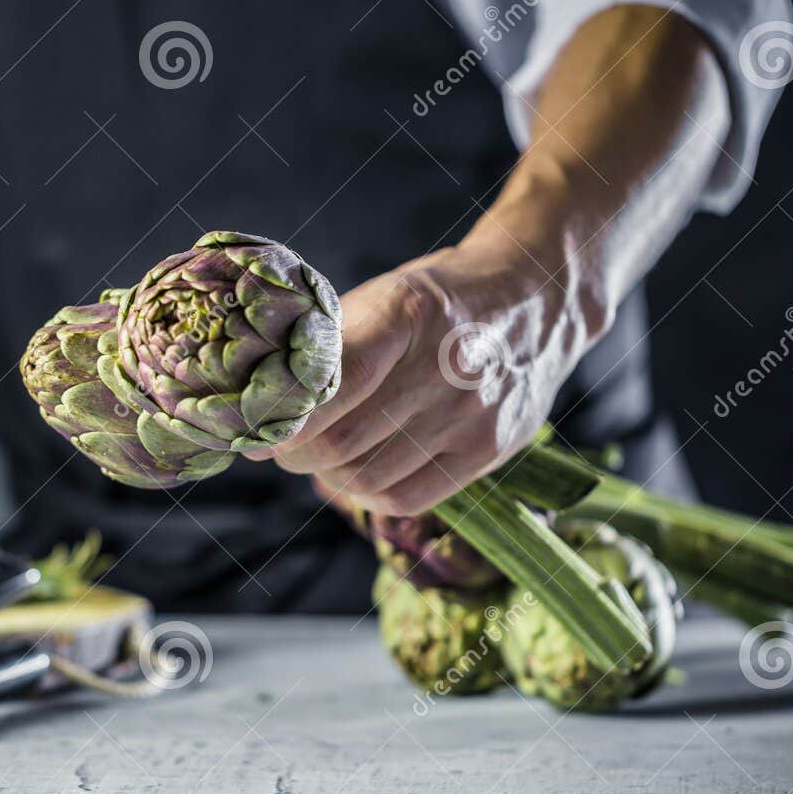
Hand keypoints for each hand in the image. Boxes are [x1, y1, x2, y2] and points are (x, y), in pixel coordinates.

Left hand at [258, 240, 607, 515]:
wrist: (537, 300)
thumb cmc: (438, 303)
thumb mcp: (385, 296)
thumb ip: (328, 349)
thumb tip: (258, 420)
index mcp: (409, 312)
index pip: (331, 384)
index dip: (282, 416)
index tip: (255, 424)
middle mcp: (446, 366)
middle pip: (341, 441)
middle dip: (293, 452)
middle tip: (279, 446)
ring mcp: (473, 413)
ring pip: (367, 477)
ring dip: (327, 475)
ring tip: (321, 456)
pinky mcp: (490, 449)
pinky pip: (406, 497)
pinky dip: (367, 494)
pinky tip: (359, 472)